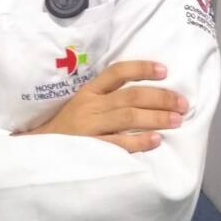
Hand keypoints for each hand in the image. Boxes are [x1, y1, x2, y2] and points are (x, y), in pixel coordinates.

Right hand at [20, 61, 186, 152]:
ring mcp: (90, 126)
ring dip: (156, 117)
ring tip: (177, 120)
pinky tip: (156, 140)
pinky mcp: (90, 148)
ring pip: (129, 116)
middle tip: (183, 102)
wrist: (38, 152)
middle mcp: (91, 105)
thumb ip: (106, 100)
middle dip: (160, 97)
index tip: (165, 70)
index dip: (142, 68)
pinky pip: (119, 143)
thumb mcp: (82, 106)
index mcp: (89, 92)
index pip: (117, 73)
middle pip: (131, 96)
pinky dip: (139, 141)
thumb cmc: (67, 129)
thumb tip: (145, 97)